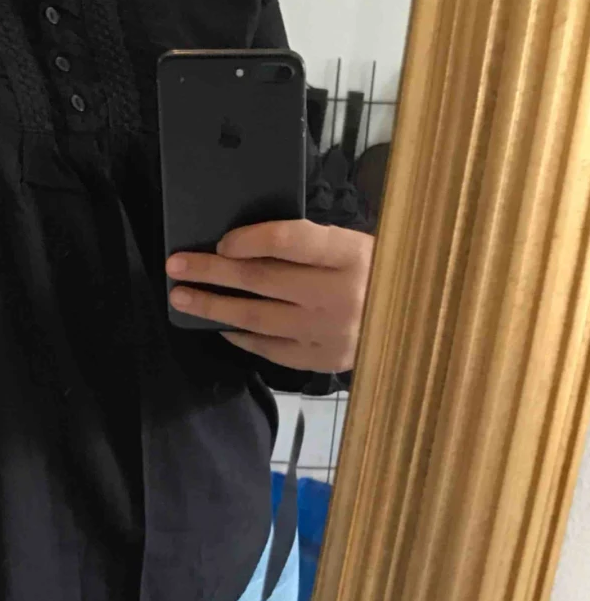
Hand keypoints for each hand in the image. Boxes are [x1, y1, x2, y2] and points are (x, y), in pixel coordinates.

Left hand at [165, 220, 373, 372]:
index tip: (220, 241)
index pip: (289, 241)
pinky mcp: (324, 360)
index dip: (250, 239)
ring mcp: (330, 332)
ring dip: (213, 306)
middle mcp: (340, 294)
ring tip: (182, 299)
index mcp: (350, 254)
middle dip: (211, 271)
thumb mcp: (353, 246)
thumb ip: (307, 245)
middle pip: (261, 279)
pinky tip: (221, 325)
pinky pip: (271, 348)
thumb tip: (238, 245)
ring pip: (257, 317)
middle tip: (176, 266)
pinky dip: (242, 335)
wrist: (424, 325)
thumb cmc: (376, 274)